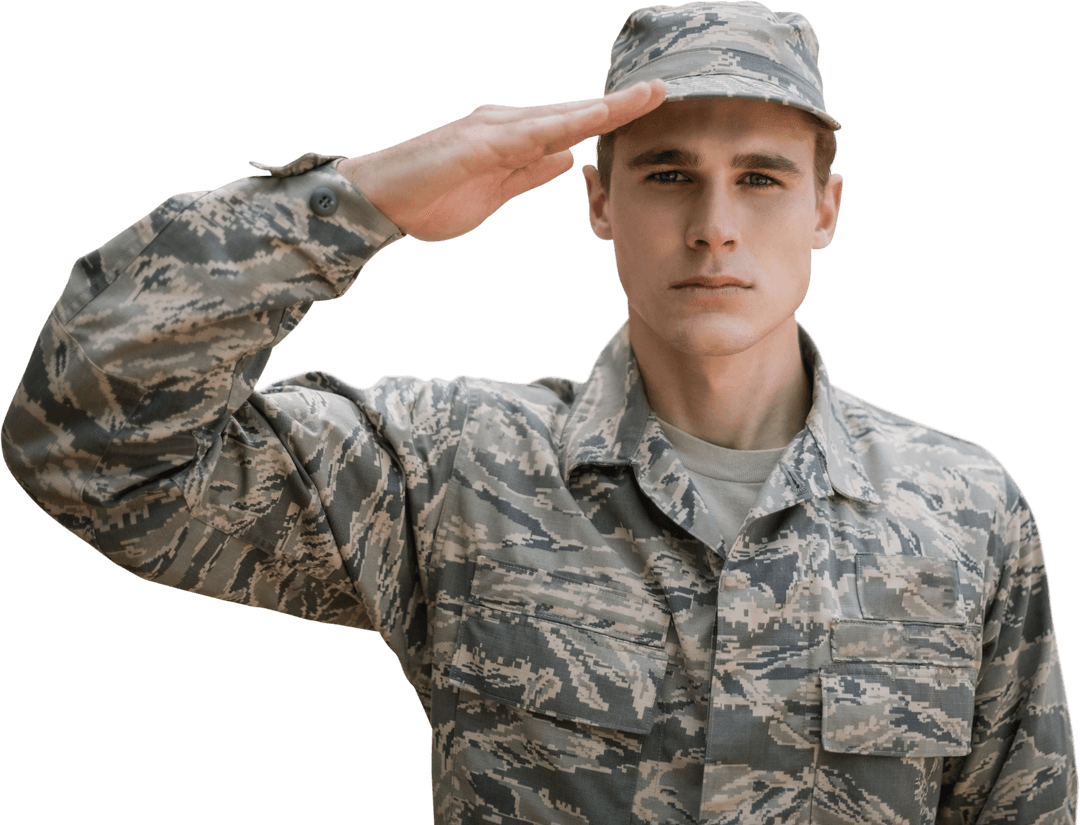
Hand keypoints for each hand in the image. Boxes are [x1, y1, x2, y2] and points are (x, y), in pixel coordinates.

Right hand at [337, 81, 665, 241]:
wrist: (378, 200)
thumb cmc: (430, 197)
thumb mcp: (495, 192)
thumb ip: (529, 174)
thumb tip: (566, 159)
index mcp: (512, 139)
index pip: (571, 125)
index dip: (611, 116)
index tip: (649, 108)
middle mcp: (506, 125)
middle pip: (573, 112)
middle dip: (619, 103)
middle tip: (664, 89)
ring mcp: (491, 131)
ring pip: (558, 116)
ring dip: (602, 108)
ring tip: (643, 97)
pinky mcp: (475, 145)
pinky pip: (527, 136)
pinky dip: (561, 126)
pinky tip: (590, 121)